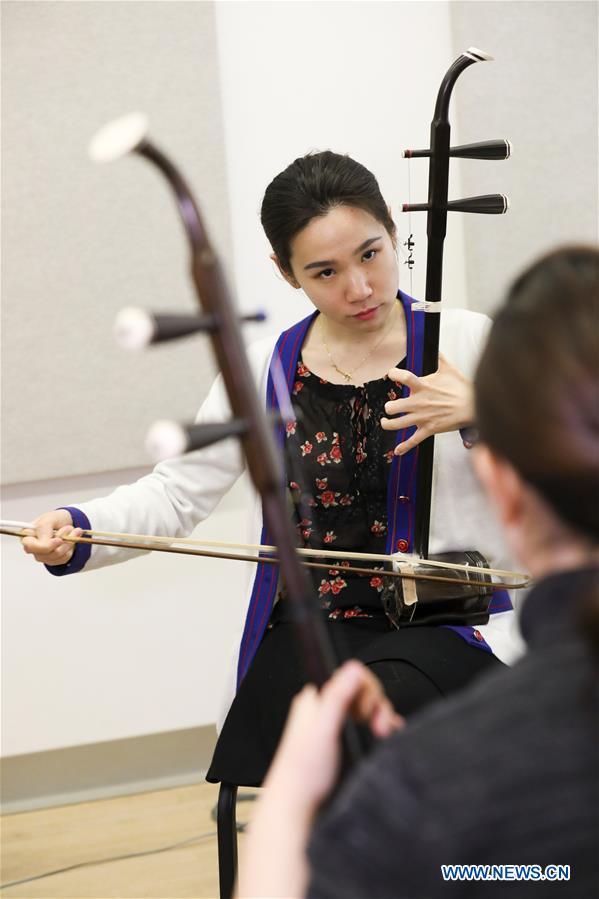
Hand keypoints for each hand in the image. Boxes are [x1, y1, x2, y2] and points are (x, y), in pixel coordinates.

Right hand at [21, 510, 82, 565]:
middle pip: (48, 554)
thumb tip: (45, 543)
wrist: (66, 522)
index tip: (59, 540)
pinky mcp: (52, 560)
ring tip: (71, 531)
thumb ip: (43, 528)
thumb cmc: (55, 519)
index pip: (31, 547)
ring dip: (69, 542)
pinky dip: (70, 548)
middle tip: (69, 528)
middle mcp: (32, 548)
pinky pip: (64, 558)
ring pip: (58, 556)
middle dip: (62, 542)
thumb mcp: (49, 518)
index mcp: (26, 536)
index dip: (47, 545)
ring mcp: (42, 556)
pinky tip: (69, 540)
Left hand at [236, 662, 402, 898]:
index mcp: (316, 699)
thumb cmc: (302, 774)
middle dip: (377, 707)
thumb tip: (353, 669)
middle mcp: (325, 708)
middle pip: (362, 692)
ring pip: (367, 708)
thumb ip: (337, 698)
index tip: (367, 714)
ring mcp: (335, 724)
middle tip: (379, 727)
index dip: (366, 692)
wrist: (298, 808)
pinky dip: (380, 727)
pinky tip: (387, 735)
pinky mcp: (343, 740)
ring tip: (383, 734)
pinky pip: (367, 725)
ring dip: (380, 717)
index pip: (351, 676)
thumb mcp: (323, 731)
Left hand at [380, 353, 474, 455]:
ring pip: (397, 424)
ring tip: (385, 422)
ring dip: (388, 424)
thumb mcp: (449, 369)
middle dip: (388, 407)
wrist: (474, 405)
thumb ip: (440, 358)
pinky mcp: (429, 429)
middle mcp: (419, 403)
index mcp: (423, 386)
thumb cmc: (462, 388)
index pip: (403, 377)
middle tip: (390, 407)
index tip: (391, 374)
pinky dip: (404, 447)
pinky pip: (413, 440)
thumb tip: (437, 347)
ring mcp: (423, 418)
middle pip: (393, 406)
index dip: (393, 374)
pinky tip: (397, 451)